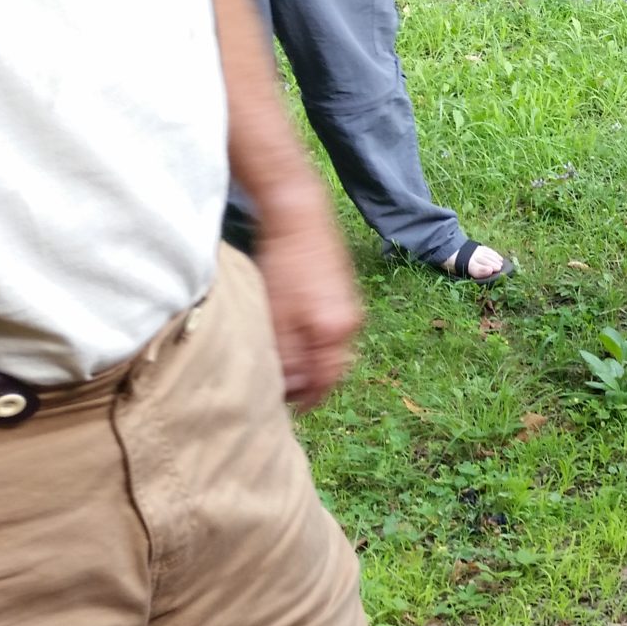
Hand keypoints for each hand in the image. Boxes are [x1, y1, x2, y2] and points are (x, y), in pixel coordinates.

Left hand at [250, 193, 361, 409]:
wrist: (299, 214)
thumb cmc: (284, 261)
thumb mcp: (276, 315)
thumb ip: (286, 355)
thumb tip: (291, 389)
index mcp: (336, 330)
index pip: (329, 380)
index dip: (311, 400)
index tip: (292, 411)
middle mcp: (350, 321)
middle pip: (334, 366)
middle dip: (312, 383)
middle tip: (285, 393)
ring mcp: (348, 305)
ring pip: (332, 347)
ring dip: (313, 362)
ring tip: (285, 366)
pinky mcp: (341, 293)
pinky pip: (331, 329)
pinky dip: (315, 341)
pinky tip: (293, 336)